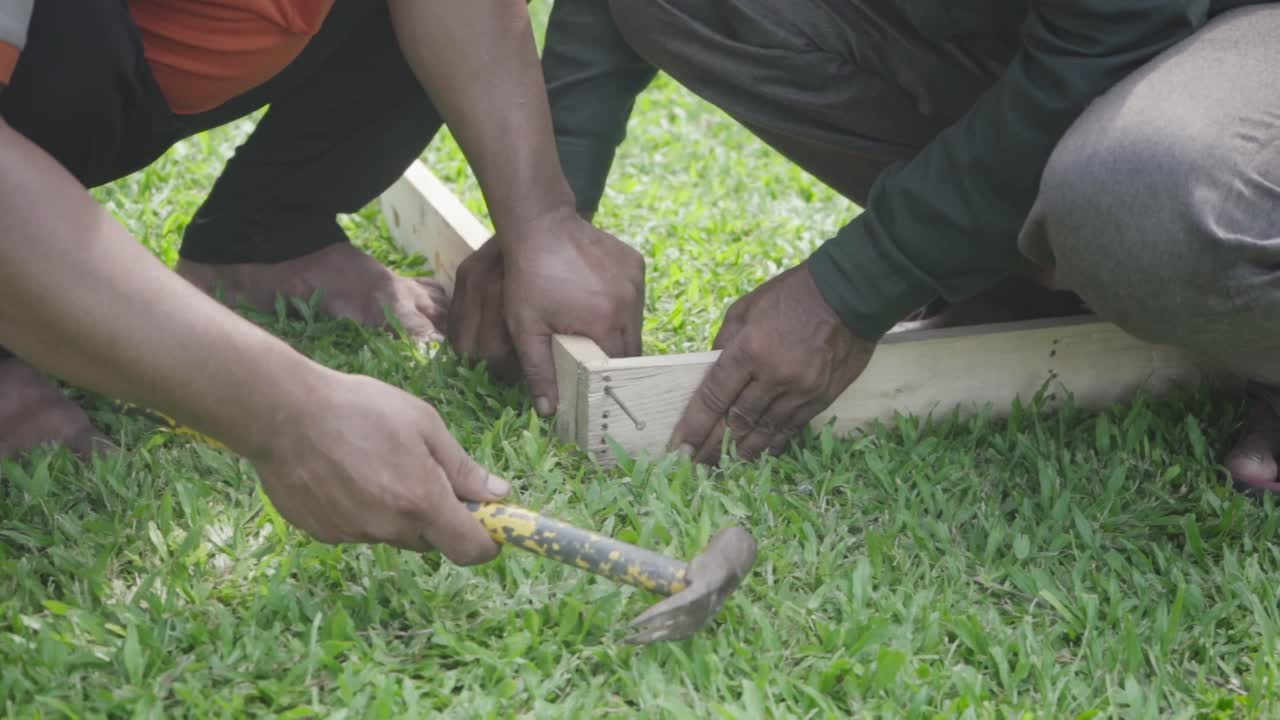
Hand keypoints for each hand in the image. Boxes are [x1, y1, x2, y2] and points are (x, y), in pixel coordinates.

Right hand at [248, 369, 509, 564]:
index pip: (471, 550)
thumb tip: (499, 494)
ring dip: (396, 509)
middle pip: (431, 540)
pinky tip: (343, 472)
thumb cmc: (359, 408)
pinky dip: (362, 508)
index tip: (490, 525)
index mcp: (421, 501)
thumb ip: (462, 467)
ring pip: (393, 532)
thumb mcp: (424, 424)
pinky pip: (359, 528)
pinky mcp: (324, 534)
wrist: (282, 413)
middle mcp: (389, 528)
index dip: (487, 541)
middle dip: (437, 515)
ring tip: (372, 461)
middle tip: (422, 471)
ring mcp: (353, 534)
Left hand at [450, 208, 643, 413]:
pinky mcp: (636, 265)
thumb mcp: (526, 329)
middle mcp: (629, 303)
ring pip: (635, 322)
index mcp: (606, 322)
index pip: (617, 365)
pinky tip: (597, 298)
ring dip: (618, 329)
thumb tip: (549, 411)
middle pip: (631, 346)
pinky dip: (620, 304)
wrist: (540, 225)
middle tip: (592, 356)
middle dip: (613, 355)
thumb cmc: (528, 278)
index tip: (595, 383)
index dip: (607, 377)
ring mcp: (635, 282)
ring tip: (593, 326)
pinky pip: (634, 298)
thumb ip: (539, 371)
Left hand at [670, 262, 875, 463]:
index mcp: (749, 350)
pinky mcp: (822, 397)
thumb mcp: (745, 308)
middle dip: (713, 447)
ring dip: (742, 451)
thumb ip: (724, 342)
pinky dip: (773, 442)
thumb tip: (709, 372)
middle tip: (697, 466)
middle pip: (737, 421)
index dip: (695, 426)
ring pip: (764, 429)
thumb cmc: (792, 295)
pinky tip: (759, 453)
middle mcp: (773, 375)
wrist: (850, 293)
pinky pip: (791, 427)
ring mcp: (800, 389)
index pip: (714, 397)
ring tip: (724, 466)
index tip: (681, 447)